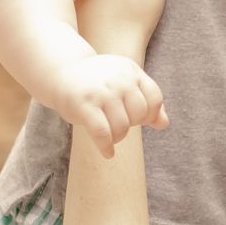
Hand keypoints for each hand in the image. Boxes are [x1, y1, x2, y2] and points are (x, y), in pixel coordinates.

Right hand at [51, 52, 165, 159]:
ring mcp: (102, 92)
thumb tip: (164, 124)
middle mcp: (119, 79)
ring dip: (118, 137)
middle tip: (119, 124)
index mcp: (132, 71)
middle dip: (132, 125)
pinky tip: (107, 153)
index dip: (149, 114)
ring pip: (122, 126)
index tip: (137, 119)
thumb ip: (146, 100)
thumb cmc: (98, 83)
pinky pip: (103, 133)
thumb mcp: (125, 84)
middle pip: (139, 114)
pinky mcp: (84, 105)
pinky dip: (106, 147)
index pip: (155, 98)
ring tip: (111, 136)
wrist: (61, 72)